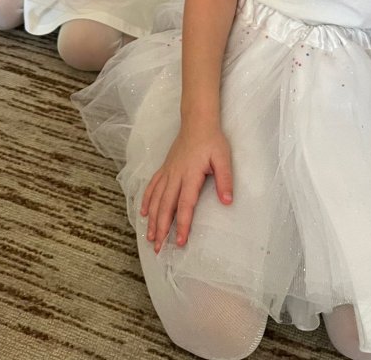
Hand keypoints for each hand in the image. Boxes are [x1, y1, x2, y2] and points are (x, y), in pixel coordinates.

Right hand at [141, 124, 232, 251]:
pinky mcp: (164, 168)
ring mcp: (167, 171)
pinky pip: (152, 186)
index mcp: (190, 175)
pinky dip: (146, 200)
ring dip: (152, 219)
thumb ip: (225, 180)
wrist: (197, 122)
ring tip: (150, 237)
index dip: (181, 224)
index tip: (179, 241)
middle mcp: (175, 175)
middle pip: (166, 206)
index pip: (185, 204)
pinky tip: (143, 213)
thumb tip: (227, 201)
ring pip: (156, 199)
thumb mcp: (223, 158)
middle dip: (161, 228)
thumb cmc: (212, 141)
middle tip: (158, 249)